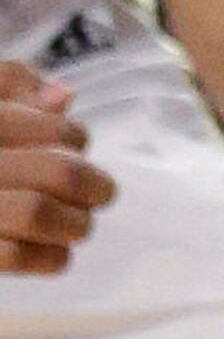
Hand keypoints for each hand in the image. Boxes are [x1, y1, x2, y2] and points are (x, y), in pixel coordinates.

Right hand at [0, 61, 109, 269]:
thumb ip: (9, 81)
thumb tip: (62, 97)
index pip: (52, 127)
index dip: (75, 138)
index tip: (72, 147)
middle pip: (57, 171)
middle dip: (92, 185)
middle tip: (100, 193)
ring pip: (36, 212)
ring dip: (74, 223)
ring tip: (77, 224)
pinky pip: (12, 255)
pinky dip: (49, 256)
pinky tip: (54, 252)